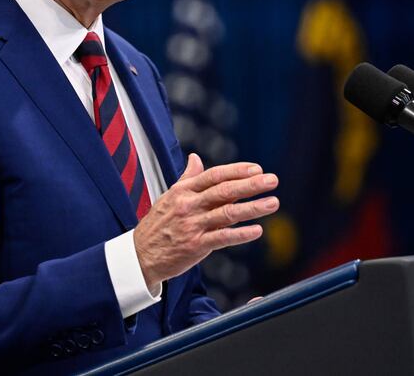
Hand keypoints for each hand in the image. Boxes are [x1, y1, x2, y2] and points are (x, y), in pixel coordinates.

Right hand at [133, 153, 278, 290]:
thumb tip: (195, 158)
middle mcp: (188, 205)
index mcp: (183, 191)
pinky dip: (241, 234)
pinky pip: (222, 238)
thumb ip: (187, 178)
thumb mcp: (169, 197)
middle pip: (224, 191)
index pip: (214, 175)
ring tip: (272, 203)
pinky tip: (257, 231)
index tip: (257, 168)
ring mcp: (192, 225)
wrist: (140, 255)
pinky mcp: (195, 246)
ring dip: (253, 208)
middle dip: (250, 185)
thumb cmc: (158, 224)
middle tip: (272, 180)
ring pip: (227, 213)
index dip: (236, 171)